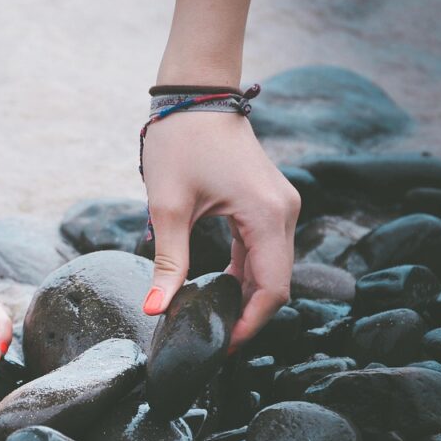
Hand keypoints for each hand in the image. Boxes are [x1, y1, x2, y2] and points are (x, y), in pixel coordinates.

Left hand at [140, 109, 299, 350]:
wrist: (194, 93)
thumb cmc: (180, 142)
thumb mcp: (168, 208)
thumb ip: (168, 263)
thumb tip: (155, 310)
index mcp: (267, 215)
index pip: (272, 289)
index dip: (250, 324)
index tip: (221, 347)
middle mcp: (284, 212)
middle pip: (276, 282)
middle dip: (248, 315)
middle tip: (213, 341)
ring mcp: (280, 205)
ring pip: (272, 267)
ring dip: (246, 296)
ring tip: (214, 321)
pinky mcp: (268, 202)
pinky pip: (263, 249)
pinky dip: (245, 273)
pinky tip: (220, 291)